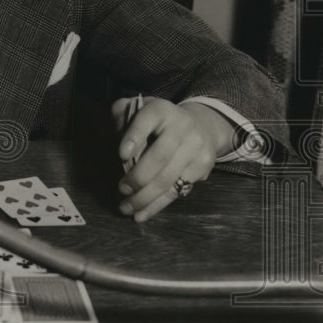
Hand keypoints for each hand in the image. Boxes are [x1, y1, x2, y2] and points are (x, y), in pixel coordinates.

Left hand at [111, 97, 232, 221]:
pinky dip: (157, 205)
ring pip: (169, 178)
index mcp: (160, 110)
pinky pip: (178, 190)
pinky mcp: (203, 166)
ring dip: (145, 198)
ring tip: (126, 208)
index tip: (121, 155)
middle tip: (121, 189)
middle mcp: (182, 126)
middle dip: (138, 177)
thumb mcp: (137, 109)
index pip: (146, 121)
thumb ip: (122, 118)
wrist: (200, 124)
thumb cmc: (157, 121)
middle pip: (159, 156)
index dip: (134, 137)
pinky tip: (142, 213)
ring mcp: (196, 146)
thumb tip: (119, 142)